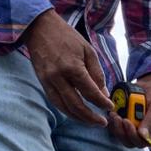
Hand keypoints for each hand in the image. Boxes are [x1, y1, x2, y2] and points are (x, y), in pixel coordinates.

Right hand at [24, 9, 111, 124]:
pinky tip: (77, 114)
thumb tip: (104, 94)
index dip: (102, 103)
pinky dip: (67, 111)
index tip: (110, 107)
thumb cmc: (66, 37)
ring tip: (91, 122)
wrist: (40, 27)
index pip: (90, 92)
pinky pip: (55, 102)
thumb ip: (97, 73)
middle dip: (91, 117)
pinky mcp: (42, 82)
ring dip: (79, 118)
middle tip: (103, 122)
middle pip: (77, 105)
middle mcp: (59, 77)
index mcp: (73, 67)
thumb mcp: (88, 50)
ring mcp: (48, 81)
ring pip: (64, 108)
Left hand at [106, 72, 150, 147]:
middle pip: (131, 141)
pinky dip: (112, 122)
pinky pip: (115, 129)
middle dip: (122, 131)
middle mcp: (144, 133)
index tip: (126, 121)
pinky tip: (112, 113)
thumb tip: (144, 135)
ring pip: (122, 136)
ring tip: (113, 114)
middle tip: (117, 117)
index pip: (143, 142)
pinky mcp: (125, 124)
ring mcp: (134, 129)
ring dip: (115, 127)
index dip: (133, 135)